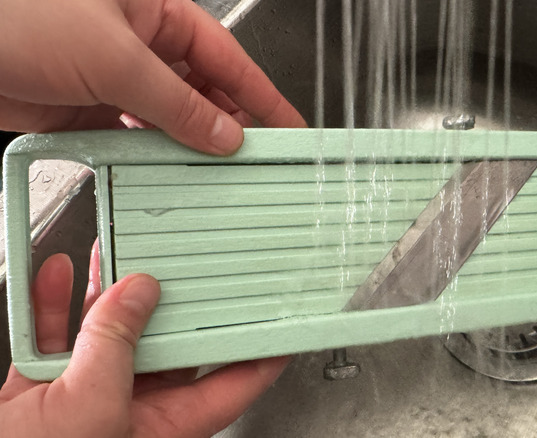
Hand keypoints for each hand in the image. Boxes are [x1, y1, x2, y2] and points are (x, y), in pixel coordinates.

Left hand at [0, 0, 305, 154]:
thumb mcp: (114, 57)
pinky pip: (130, 136)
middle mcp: (139, 43)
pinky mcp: (84, 106)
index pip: (228, 59)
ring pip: (167, 118)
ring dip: (185, 146)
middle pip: (202, 91)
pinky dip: (145, 156)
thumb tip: (223, 133)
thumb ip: (176, 103)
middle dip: (226, 126)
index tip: (289, 127)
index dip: (263, 95)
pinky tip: (159, 172)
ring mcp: (111, 76)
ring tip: (209, 174)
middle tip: (251, 161)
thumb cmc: (17, 14)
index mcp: (157, 13)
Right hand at [0, 244, 287, 436]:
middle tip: (182, 263)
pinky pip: (55, 338)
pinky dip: (52, 305)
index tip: (285, 319)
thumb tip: (136, 294)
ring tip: (113, 255)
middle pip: (166, 345)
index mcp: (166, 425)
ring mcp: (88, 397)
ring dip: (104, 292)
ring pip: (108, 334)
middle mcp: (132, 409)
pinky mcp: (44, 391)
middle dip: (167, 300)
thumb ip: (116, 345)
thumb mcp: (92, 406)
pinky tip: (57, 274)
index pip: (233, 382)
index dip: (263, 350)